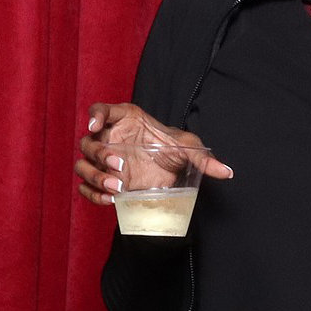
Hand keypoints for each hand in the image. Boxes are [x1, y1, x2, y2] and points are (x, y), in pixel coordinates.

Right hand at [75, 102, 232, 209]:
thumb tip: (227, 172)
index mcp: (125, 120)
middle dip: (99, 154)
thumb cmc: (174, 149)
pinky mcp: (104, 179)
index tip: (94, 125)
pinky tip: (110, 199)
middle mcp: (110, 138)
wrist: (168, 169)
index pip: (101, 111)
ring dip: (94, 176)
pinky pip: (87, 186)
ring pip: (83, 164)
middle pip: (88, 142)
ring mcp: (103, 160)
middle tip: (118, 165)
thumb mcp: (190, 149)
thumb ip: (204, 158)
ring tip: (116, 187)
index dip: (95, 116)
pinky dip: (93, 193)